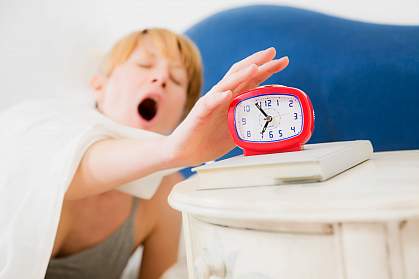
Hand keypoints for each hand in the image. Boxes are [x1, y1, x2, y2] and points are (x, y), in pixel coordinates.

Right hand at [167, 48, 288, 165]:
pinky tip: (227, 94)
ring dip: (241, 75)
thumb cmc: (208, 140)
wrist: (185, 152)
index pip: (251, 78)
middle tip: (274, 54)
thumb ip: (250, 122)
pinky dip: (218, 98)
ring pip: (226, 84)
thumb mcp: (236, 130)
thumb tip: (272, 122)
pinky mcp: (199, 113)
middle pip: (240, 74)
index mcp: (232, 99)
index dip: (266, 69)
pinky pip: (209, 103)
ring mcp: (210, 103)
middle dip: (258, 62)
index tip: (283, 61)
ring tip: (255, 67)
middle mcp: (222, 96)